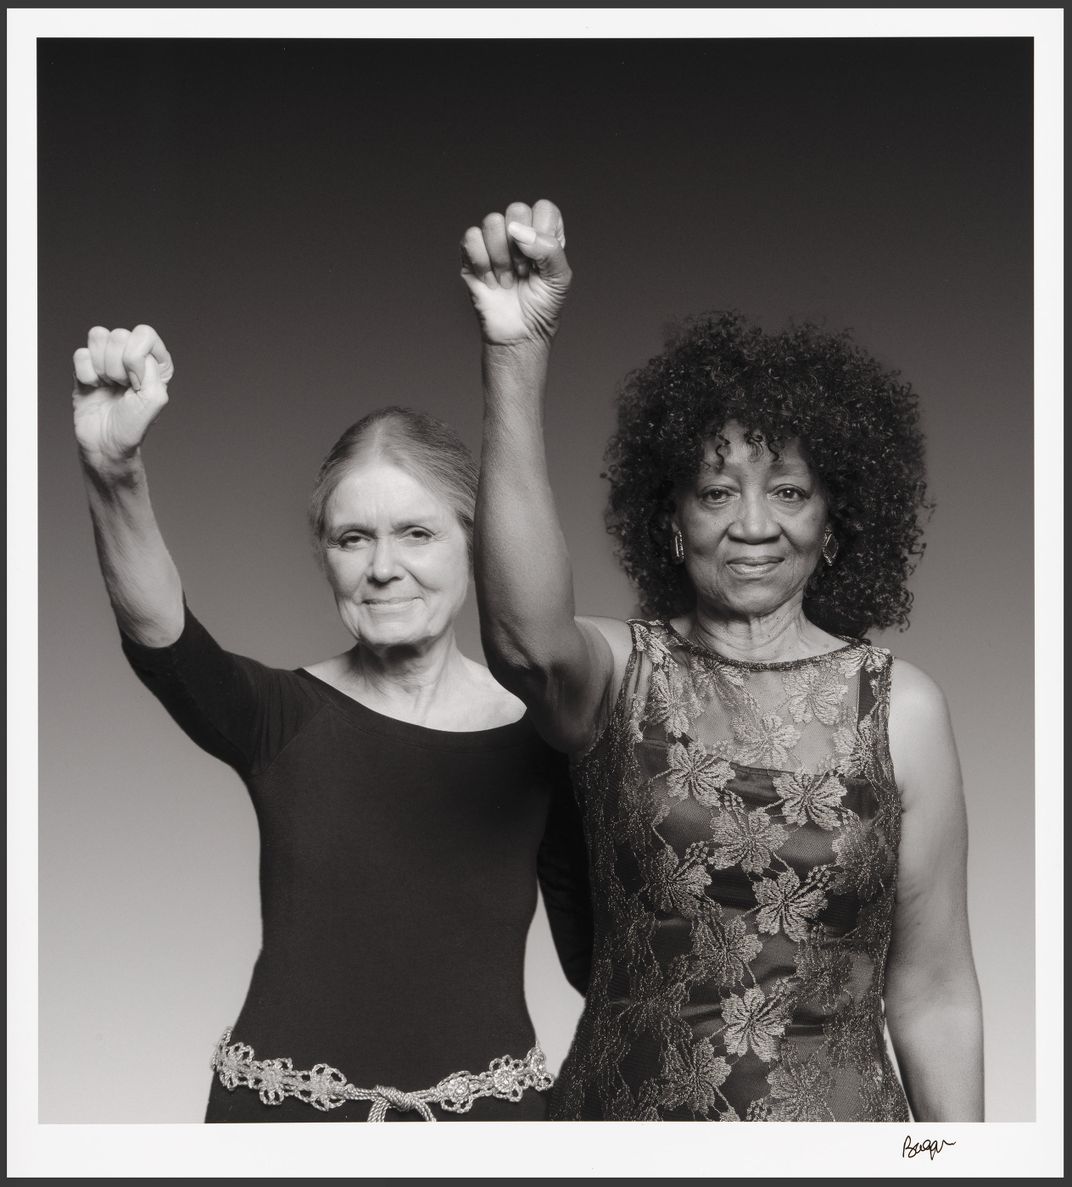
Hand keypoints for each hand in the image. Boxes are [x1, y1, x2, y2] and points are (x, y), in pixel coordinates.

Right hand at [72, 325, 173, 465]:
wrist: (106, 443)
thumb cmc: (133, 425)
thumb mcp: (155, 399)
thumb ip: (152, 370)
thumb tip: (133, 353)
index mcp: (156, 361)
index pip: (144, 334)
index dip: (136, 358)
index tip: (137, 382)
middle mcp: (133, 356)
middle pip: (119, 335)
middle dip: (118, 366)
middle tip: (122, 387)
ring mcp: (108, 359)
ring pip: (98, 337)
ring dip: (102, 368)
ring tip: (109, 387)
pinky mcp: (86, 366)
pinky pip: (80, 353)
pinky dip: (86, 374)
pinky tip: (95, 388)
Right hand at [460, 199, 570, 345]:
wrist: (519, 335)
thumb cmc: (542, 308)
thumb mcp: (560, 279)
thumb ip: (549, 249)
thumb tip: (517, 232)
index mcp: (544, 234)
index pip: (543, 209)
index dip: (542, 231)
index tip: (542, 260)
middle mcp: (519, 234)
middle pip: (516, 210)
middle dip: (521, 247)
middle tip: (524, 271)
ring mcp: (494, 243)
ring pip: (492, 222)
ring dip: (501, 257)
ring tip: (507, 279)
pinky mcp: (472, 255)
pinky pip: (471, 238)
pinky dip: (481, 262)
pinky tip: (490, 281)